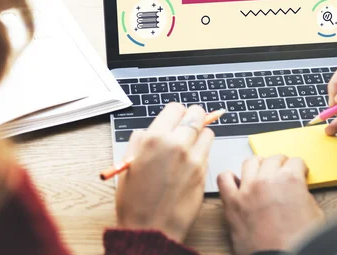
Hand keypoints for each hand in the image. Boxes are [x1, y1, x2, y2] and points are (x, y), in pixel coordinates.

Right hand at [115, 103, 213, 242]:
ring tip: (189, 146)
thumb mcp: (128, 163)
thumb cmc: (135, 200)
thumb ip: (141, 141)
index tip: (174, 119)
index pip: (176, 108)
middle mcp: (177, 144)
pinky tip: (190, 162)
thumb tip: (151, 130)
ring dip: (200, 135)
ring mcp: (194, 158)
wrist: (150, 229)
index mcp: (154, 139)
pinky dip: (202, 152)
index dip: (175, 113)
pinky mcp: (204, 172)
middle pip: (197, 114)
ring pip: (208, 132)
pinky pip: (208, 151)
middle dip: (192, 118)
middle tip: (187, 126)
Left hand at [218, 155, 323, 254]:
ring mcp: (247, 189)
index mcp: (290, 180)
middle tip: (282, 172)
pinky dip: (230, 178)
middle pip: (273, 159)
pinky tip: (237, 183)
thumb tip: (298, 191)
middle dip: (280, 164)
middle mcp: (267, 179)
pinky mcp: (232, 202)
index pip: (296, 161)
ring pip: (250, 162)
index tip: (298, 172)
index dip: (299, 168)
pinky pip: (224, 179)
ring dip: (258, 165)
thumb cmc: (298, 241)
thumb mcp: (315, 214)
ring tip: (261, 173)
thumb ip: (304, 195)